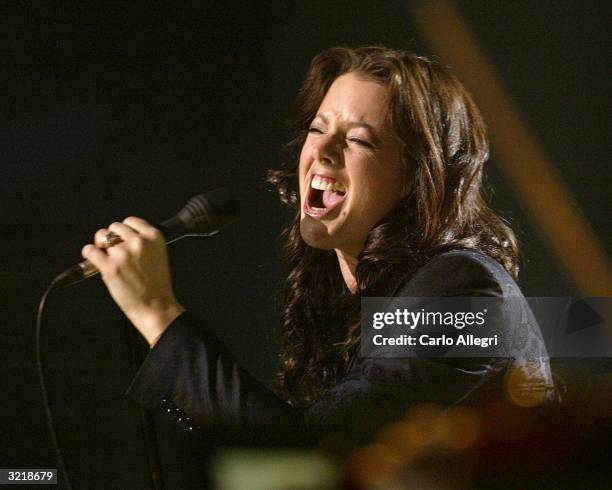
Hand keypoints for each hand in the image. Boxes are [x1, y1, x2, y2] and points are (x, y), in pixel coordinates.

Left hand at [82, 216, 184, 346]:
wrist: (156, 306)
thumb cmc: (157, 284)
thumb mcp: (159, 255)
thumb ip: (145, 243)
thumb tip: (122, 237)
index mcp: (154, 237)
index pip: (131, 221)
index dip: (124, 230)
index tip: (122, 239)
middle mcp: (138, 242)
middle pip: (114, 227)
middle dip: (112, 237)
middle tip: (113, 250)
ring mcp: (123, 254)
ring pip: (101, 236)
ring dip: (101, 244)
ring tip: (105, 256)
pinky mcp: (109, 267)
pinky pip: (90, 251)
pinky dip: (89, 254)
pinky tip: (94, 260)